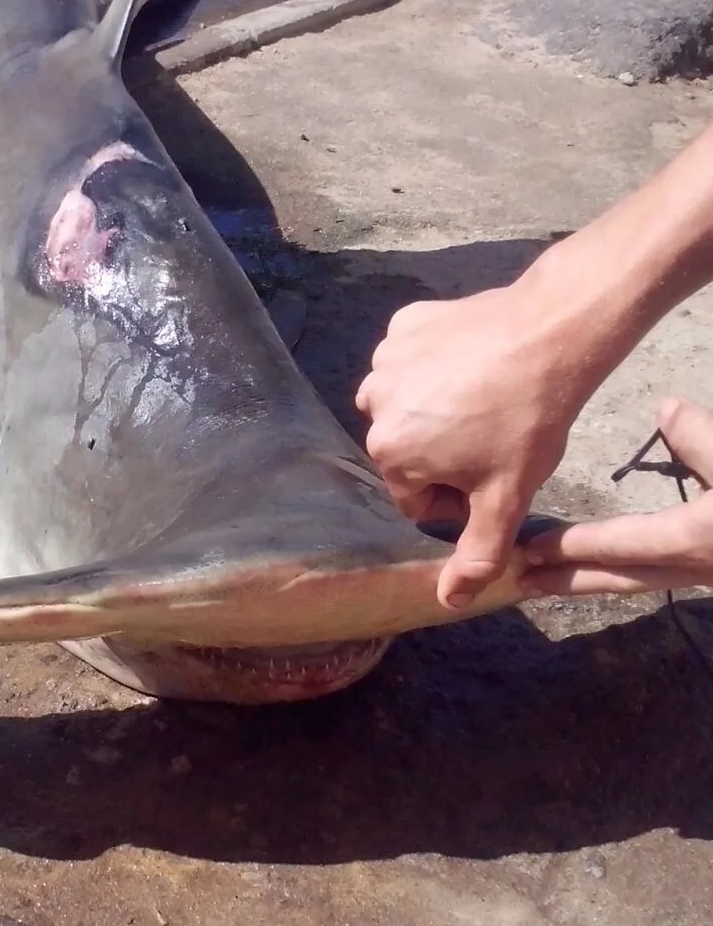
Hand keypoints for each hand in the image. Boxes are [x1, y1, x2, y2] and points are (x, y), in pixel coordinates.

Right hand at [355, 288, 590, 609]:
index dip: (456, 495)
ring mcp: (387, 358)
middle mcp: (373, 404)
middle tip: (491, 438)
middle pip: (406, 450)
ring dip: (434, 409)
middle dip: (441, 453)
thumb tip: (448, 602)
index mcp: (389, 452)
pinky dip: (434, 364)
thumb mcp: (506, 498)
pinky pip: (412, 358)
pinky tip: (472, 364)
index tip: (491, 474)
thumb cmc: (526, 422)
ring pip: (406, 403)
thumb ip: (476, 555)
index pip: (414, 497)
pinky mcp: (406, 323)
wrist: (551, 335)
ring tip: (482, 401)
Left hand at [523, 396, 712, 594]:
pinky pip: (661, 576)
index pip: (616, 544)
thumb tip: (664, 409)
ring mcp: (706, 574)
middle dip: (569, 579)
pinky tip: (619, 561)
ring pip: (640, 581)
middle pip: (619, 577)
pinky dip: (629, 571)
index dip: (570, 546)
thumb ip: (701, 437)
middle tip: (522, 582)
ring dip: (597, 579)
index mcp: (690, 539)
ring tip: (555, 579)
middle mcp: (693, 567)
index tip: (528, 549)